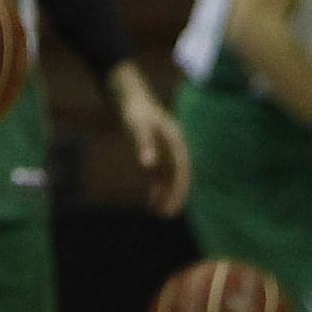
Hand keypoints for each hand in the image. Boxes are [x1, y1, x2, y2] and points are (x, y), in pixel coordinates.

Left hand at [110, 66, 191, 215]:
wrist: (128, 96)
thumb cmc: (134, 110)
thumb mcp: (138, 126)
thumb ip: (145, 144)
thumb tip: (148, 165)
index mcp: (177, 142)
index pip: (182, 171)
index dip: (179, 191)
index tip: (173, 207)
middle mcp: (175, 147)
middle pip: (179, 177)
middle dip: (175, 196)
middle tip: (167, 215)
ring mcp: (166, 149)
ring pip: (169, 177)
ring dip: (165, 194)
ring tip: (159, 213)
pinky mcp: (155, 150)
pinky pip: (159, 173)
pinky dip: (156, 186)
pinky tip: (151, 200)